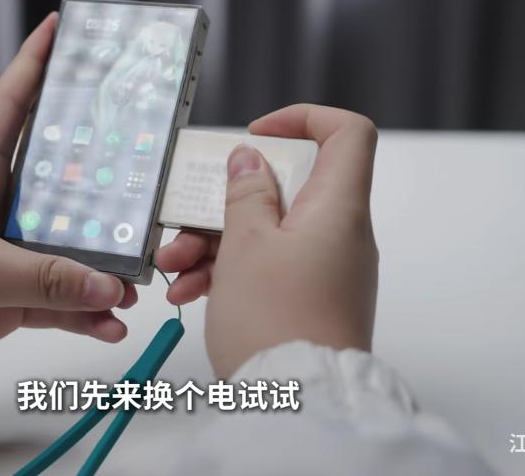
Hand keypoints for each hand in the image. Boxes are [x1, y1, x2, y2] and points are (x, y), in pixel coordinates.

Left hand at [0, 13, 137, 398]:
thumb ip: (47, 279)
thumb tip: (108, 287)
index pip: (11, 104)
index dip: (34, 65)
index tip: (61, 30)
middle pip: (59, 182)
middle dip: (101, 183)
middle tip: (143, 178)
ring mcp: (0, 255)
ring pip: (66, 251)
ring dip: (100, 268)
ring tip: (132, 285)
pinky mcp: (3, 299)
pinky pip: (56, 301)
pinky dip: (84, 315)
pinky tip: (108, 325)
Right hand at [155, 104, 378, 377]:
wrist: (298, 403)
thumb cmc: (277, 322)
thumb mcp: (246, 244)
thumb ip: (246, 193)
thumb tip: (250, 161)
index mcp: (338, 208)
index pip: (347, 135)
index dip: (303, 120)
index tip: (256, 136)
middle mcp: (340, 234)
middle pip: (288, 187)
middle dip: (228, 199)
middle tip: (187, 217)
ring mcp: (326, 268)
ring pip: (269, 231)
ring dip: (217, 240)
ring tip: (176, 267)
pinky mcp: (309, 299)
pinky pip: (269, 267)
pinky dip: (231, 271)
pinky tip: (190, 291)